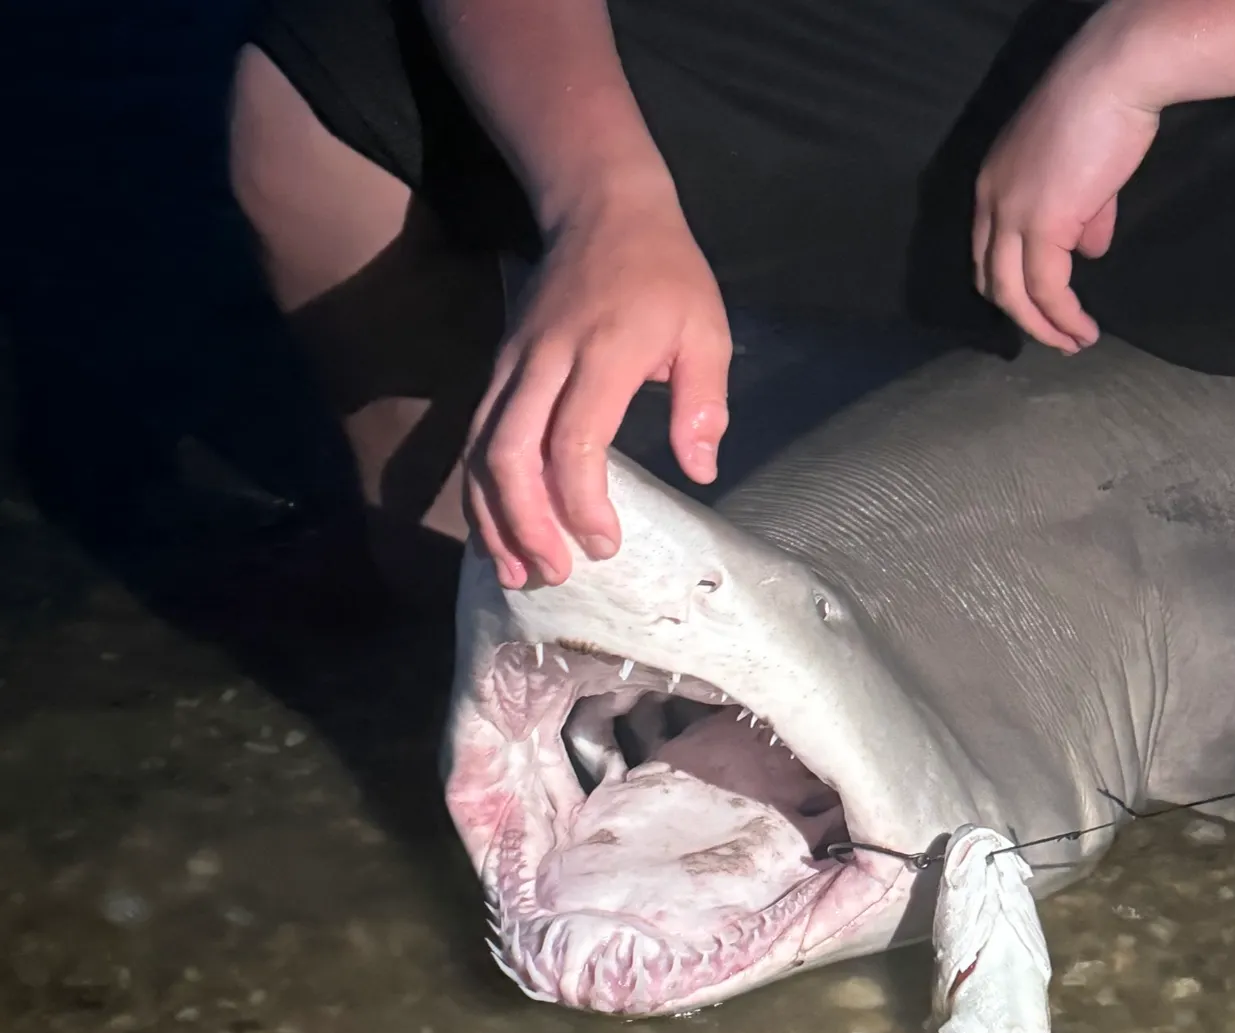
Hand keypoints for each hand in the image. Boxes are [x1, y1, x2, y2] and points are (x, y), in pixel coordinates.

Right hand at [467, 182, 732, 586]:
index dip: (581, 503)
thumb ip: (703, 402)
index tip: (605, 544)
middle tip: (554, 572)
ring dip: (493, 517)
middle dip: (526, 523)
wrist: (603, 206)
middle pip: (509, 452)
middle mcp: (544, 360)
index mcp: (601, 353)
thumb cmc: (665, 274)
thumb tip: (700, 469)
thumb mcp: (706, 330)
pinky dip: (480, 492)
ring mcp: (511, 363)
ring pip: (480, 450)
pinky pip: (476, 438)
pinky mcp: (497, 369)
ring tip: (517, 572)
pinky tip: (496, 534)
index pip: (573, 441)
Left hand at [973, 39, 1160, 353]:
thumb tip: (1092, 252)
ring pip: (1014, 294)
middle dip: (1022, 317)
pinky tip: (1082, 330)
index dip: (1011, 286)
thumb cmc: (1103, 111)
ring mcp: (1012, 215)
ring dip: (1043, 328)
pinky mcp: (1042, 226)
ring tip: (1072, 344)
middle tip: (1054, 339)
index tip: (1039, 309)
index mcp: (992, 185)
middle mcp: (991, 203)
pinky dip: (1063, 316)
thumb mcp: (1085, 173)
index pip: (988, 252)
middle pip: (992, 280)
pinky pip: (1047, 288)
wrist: (1116, 76)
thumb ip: (1083, 216)